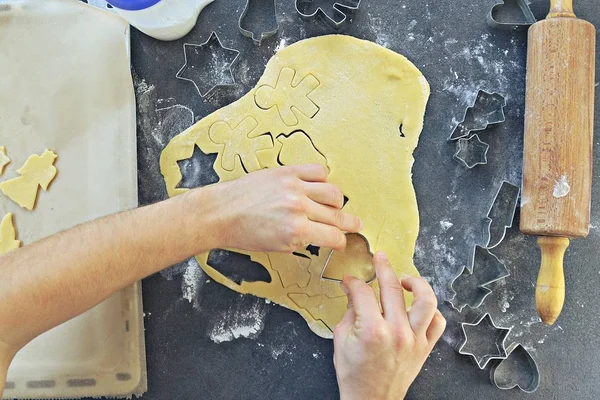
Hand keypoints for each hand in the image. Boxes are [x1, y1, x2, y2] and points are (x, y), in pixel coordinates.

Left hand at [207, 164, 361, 252]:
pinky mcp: (286, 172)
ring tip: (335, 206)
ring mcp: (294, 187)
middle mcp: (299, 207)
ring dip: (338, 202)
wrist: (220, 213)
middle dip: (349, 223)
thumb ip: (302, 240)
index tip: (341, 241)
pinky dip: (322, 179)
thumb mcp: (277, 247)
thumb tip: (318, 235)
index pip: (334, 236)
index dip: (341, 241)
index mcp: (297, 230)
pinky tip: (318, 187)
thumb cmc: (243, 233)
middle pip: (337, 215)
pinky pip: (317, 171)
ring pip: (333, 192)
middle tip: (355, 225)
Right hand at [333, 252, 445, 399]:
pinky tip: (418, 305)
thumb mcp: (341, 340)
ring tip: (405, 279)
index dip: (354, 282)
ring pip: (427, 300)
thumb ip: (349, 311)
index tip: (350, 280)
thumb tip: (354, 290)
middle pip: (393, 288)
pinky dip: (432, 310)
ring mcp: (414, 339)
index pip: (364, 292)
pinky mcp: (424, 348)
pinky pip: (437, 322)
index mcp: (372, 330)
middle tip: (379, 257)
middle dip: (384, 267)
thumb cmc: (354, 374)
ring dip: (417, 283)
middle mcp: (396, 332)